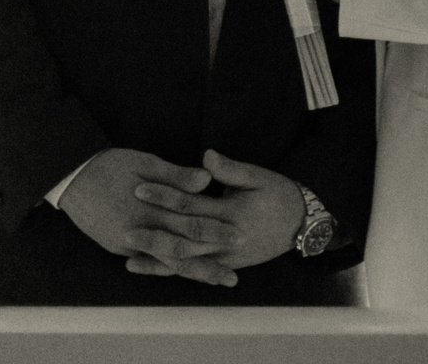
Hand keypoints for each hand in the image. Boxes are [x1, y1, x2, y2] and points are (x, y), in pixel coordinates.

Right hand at [57, 148, 236, 286]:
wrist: (70, 178)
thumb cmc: (110, 165)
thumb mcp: (145, 162)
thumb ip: (176, 175)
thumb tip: (207, 181)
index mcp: (149, 207)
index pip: (190, 222)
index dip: (216, 230)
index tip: (239, 235)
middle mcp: (139, 231)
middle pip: (181, 251)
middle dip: (209, 262)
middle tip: (234, 276)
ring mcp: (127, 243)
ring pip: (166, 262)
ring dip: (193, 271)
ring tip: (218, 280)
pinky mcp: (119, 248)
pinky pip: (149, 262)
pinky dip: (169, 269)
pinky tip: (186, 272)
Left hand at [125, 149, 307, 276]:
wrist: (302, 223)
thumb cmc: (278, 194)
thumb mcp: (257, 176)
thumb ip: (229, 170)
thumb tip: (205, 157)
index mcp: (232, 212)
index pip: (191, 204)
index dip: (164, 195)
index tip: (140, 188)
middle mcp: (227, 238)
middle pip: (183, 236)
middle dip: (153, 233)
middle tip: (124, 228)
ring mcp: (226, 256)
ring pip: (186, 260)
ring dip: (157, 259)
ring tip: (128, 256)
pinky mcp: (226, 265)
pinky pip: (194, 270)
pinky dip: (170, 270)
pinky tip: (148, 268)